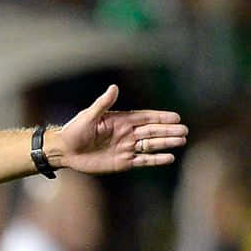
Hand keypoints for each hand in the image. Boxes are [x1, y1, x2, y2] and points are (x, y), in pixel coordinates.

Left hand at [53, 85, 186, 173]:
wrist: (65, 151)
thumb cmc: (74, 131)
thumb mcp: (88, 116)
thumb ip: (103, 104)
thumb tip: (114, 87)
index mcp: (122, 120)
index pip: (146, 117)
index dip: (161, 117)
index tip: (176, 117)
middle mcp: (127, 133)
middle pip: (152, 131)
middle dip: (169, 131)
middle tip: (185, 131)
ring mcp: (126, 148)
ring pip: (150, 145)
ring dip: (166, 143)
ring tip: (182, 141)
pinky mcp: (122, 162)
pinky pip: (143, 161)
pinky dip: (156, 159)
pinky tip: (169, 158)